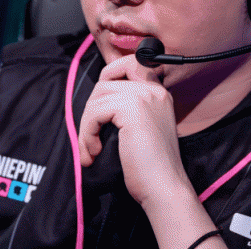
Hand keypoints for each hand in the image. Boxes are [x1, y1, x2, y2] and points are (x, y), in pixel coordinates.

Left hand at [77, 55, 188, 205]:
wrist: (164, 187)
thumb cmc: (151, 167)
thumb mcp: (142, 128)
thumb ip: (126, 109)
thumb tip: (96, 101)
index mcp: (158, 92)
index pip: (127, 64)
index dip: (107, 79)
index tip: (98, 112)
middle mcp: (153, 89)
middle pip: (105, 82)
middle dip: (91, 110)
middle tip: (90, 138)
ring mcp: (144, 96)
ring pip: (97, 97)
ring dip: (86, 126)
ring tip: (91, 150)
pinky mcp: (132, 108)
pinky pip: (95, 112)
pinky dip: (87, 133)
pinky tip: (94, 152)